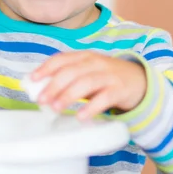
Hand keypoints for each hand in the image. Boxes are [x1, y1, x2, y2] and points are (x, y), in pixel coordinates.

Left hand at [31, 51, 146, 119]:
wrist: (140, 81)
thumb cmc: (106, 78)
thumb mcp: (87, 72)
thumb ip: (67, 78)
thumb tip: (40, 90)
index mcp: (84, 57)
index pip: (61, 59)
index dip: (45, 68)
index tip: (32, 80)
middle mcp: (95, 63)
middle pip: (71, 72)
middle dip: (53, 86)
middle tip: (41, 100)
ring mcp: (108, 75)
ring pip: (85, 83)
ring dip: (68, 95)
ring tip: (55, 108)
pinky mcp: (120, 90)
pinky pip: (104, 98)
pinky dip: (91, 107)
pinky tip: (80, 116)